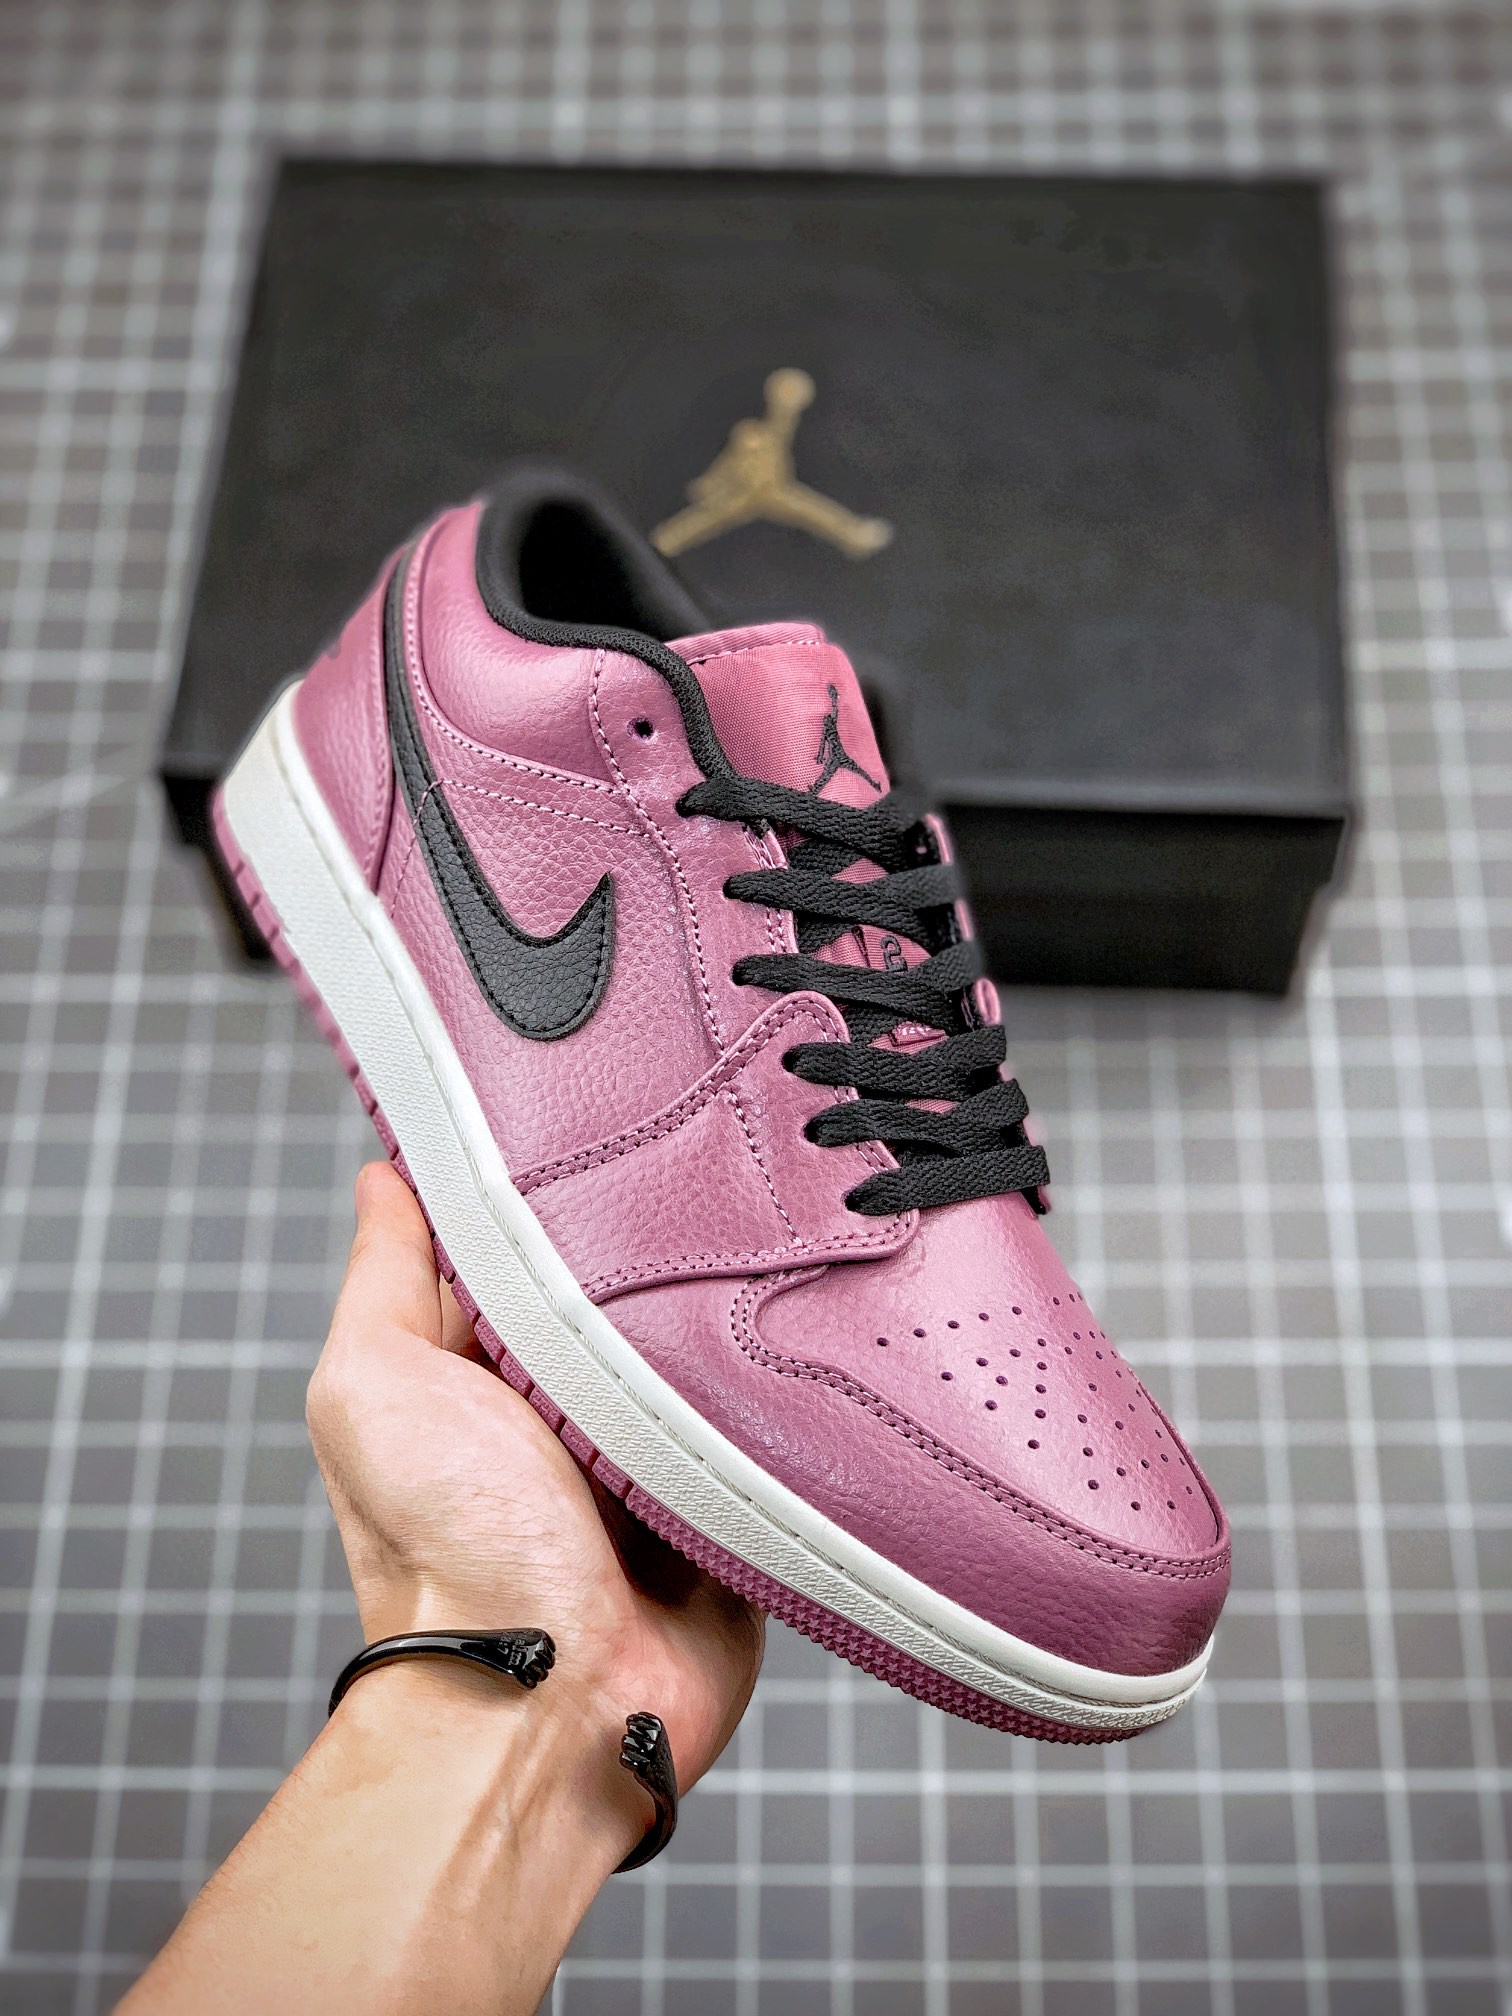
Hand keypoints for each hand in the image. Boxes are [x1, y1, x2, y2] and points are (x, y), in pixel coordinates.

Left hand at [306, 1160, 764, 1797]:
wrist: (550, 1702)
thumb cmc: (445, 1550)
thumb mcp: (376, 1386)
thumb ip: (383, 1279)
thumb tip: (383, 1177)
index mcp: (479, 1375)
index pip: (517, 1251)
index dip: (548, 1190)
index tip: (596, 1115)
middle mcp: (564, 1411)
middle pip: (620, 1292)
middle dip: (654, 1245)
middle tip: (704, 1161)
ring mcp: (650, 1457)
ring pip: (699, 1348)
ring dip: (722, 1315)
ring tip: (768, 1235)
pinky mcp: (724, 1502)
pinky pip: (763, 1424)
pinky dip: (776, 1390)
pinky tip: (801, 1329)